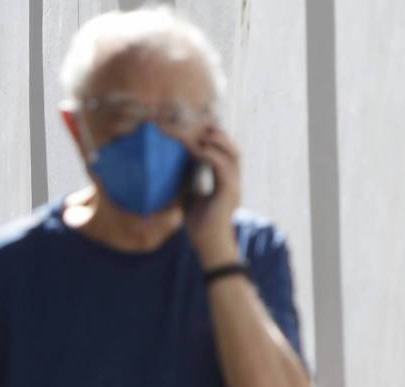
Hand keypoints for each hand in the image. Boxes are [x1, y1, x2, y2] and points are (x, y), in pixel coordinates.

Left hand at [185, 124, 241, 268]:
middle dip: (219, 134)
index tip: (199, 128)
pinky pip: (223, 166)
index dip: (215, 139)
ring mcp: (233, 185)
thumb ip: (187, 185)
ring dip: (217, 141)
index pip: (224, 154)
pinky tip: (198, 150)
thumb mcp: (190, 199)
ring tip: (201, 132)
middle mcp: (232, 180)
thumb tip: (171, 173)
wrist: (208, 245)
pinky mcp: (229, 191)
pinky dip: (211, 155)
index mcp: (225, 181)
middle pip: (232, 148)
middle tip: (203, 123)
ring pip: (232, 154)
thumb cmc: (200, 226)